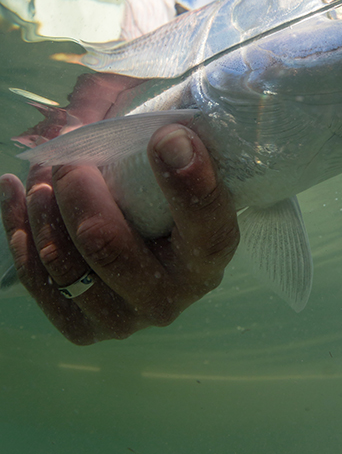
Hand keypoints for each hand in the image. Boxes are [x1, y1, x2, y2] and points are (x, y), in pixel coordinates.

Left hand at [0, 125, 238, 343]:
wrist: (153, 250)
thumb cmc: (165, 193)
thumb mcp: (181, 162)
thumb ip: (173, 137)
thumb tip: (152, 123)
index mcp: (210, 256)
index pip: (207, 225)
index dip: (188, 181)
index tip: (166, 136)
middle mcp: (172, 298)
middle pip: (104, 243)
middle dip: (74, 186)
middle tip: (65, 152)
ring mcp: (125, 320)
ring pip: (61, 262)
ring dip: (41, 206)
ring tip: (40, 169)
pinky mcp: (84, 330)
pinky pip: (36, 280)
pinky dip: (18, 228)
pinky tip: (15, 190)